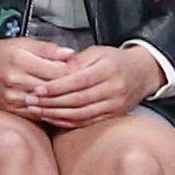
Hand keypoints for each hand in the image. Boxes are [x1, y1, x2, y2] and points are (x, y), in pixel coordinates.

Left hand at [10, 41, 171, 129]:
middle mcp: (113, 89)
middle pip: (77, 100)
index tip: (36, 89)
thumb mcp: (98, 52)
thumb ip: (77, 61)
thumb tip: (56, 70)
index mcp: (108, 70)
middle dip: (51, 103)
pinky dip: (68, 122)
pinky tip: (53, 119)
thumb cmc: (116, 60)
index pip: (78, 81)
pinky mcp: (114, 115)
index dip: (56, 87)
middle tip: (30, 102)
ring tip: (37, 111)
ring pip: (81, 114)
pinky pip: (87, 122)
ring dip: (56, 115)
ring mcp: (115, 105)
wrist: (144, 72)